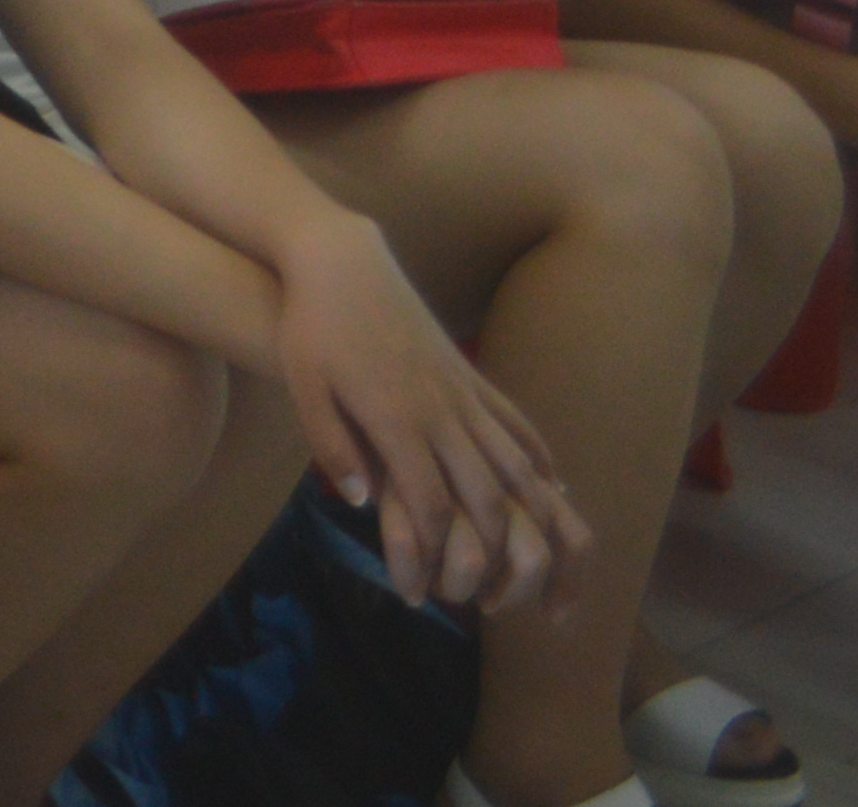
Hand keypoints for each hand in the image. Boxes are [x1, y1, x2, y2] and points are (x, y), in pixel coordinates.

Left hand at [269, 218, 581, 611]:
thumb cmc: (312, 325)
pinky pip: (517, 424)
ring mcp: (463, 391)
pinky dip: (540, 462)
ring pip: (515, 464)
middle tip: (494, 600)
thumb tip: (357, 502)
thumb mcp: (304, 386)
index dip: (434, 552)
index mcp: (397, 418)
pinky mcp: (471, 375)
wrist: (341, 258)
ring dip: (535, 517)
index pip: (430, 502)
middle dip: (496, 554)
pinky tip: (552, 489)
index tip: (426, 591)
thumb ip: (329, 445)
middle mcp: (441, 410)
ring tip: (547, 564)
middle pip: (485, 494)